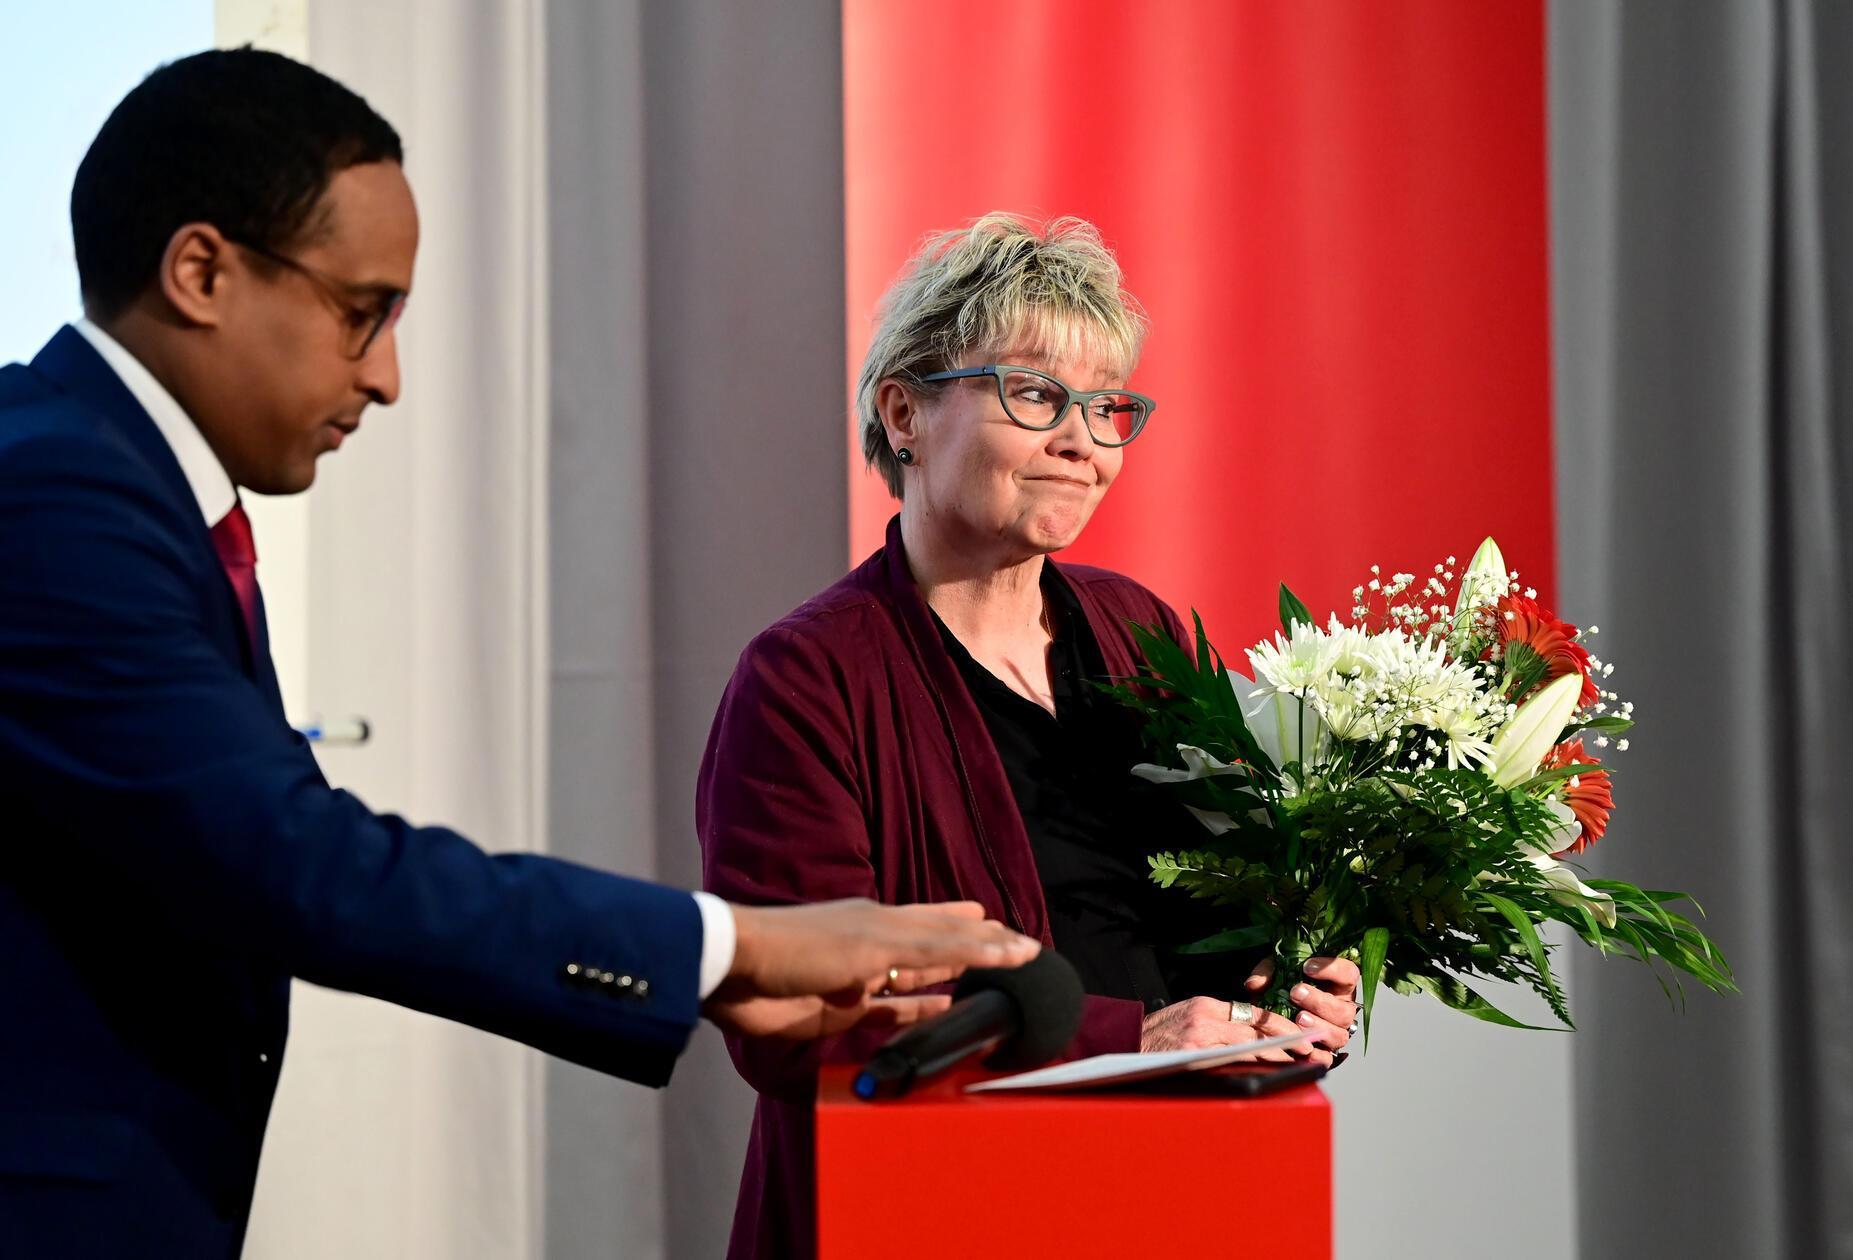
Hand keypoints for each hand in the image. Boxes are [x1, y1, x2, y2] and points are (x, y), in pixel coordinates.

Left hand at [702, 898, 1040, 1039]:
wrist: (735, 972)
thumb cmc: (800, 945)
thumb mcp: (876, 943)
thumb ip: (935, 947)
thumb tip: (992, 942)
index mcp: (887, 919)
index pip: (950, 927)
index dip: (987, 936)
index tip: (1021, 942)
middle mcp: (878, 943)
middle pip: (937, 946)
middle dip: (973, 948)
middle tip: (1011, 949)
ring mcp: (860, 977)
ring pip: (916, 979)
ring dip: (949, 979)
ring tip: (983, 980)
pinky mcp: (841, 1010)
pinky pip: (889, 1012)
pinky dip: (917, 1014)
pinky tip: (940, 1012)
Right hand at [1138, 996, 1305, 1059]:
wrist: (1122, 1043)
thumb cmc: (1153, 1037)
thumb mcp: (1185, 1017)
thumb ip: (1213, 1023)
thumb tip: (1245, 1036)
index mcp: (1205, 1006)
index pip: (1251, 1013)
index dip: (1279, 1024)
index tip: (1300, 1033)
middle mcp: (1205, 1017)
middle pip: (1255, 1027)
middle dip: (1286, 1039)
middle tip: (1311, 1049)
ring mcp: (1199, 1037)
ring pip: (1248, 1044)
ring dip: (1276, 1053)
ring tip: (1298, 1061)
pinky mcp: (1193, 1054)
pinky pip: (1230, 1059)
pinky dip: (1251, 1064)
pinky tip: (1268, 1071)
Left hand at [1245, 955, 1361, 1065]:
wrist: (1272, 1009)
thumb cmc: (1282, 987)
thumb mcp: (1275, 971)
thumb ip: (1267, 973)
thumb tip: (1255, 984)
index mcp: (1337, 986)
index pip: (1349, 973)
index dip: (1332, 970)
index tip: (1307, 967)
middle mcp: (1341, 1010)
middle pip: (1345, 1010)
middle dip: (1320, 1001)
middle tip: (1296, 992)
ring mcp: (1334, 1032)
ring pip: (1339, 1034)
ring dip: (1318, 1026)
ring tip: (1298, 1018)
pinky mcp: (1323, 1052)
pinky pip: (1326, 1058)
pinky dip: (1315, 1054)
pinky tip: (1301, 1045)